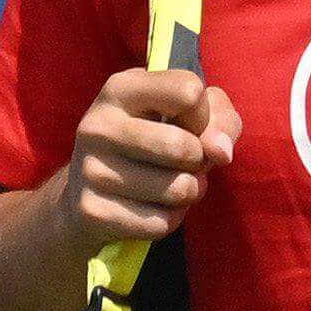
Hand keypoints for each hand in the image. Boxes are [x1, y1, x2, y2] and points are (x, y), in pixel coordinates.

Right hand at [45, 67, 239, 251]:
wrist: (89, 194)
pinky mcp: (92, 210)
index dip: (204, 116)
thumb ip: (221, 121)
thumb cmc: (155, 143)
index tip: (189, 125)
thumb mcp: (190, 117)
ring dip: (189, 192)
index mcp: (120, 88)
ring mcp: (90, 168)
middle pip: (185, 147)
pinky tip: (150, 207)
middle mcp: (98, 124)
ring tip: (168, 184)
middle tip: (183, 163)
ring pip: (179, 188)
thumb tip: (221, 151)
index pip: (189, 92)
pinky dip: (171, 219)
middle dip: (199, 161)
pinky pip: (163, 221)